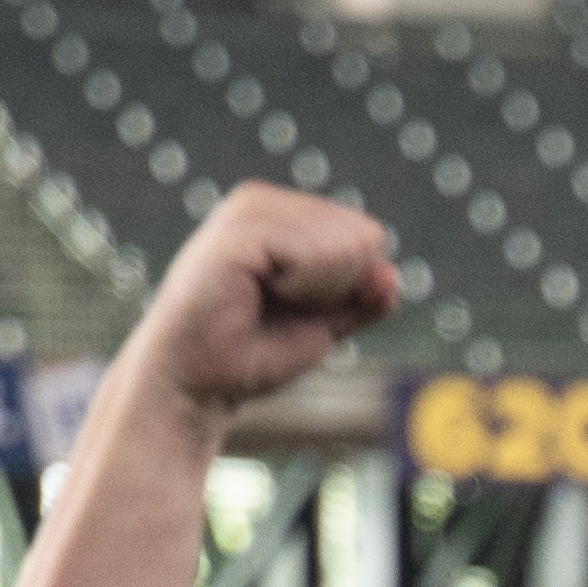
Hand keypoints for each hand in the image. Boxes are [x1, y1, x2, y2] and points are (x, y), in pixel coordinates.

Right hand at [132, 186, 401, 421]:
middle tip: (278, 309)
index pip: (367, 235)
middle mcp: (265, 201)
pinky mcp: (240, 229)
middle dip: (336, 288)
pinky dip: (303, 289)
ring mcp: (250, 209)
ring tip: (263, 302)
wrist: (194, 385)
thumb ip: (360, 299)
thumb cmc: (248, 354)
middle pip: (364, 236)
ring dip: (317, 292)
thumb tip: (393, 276)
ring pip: (345, 244)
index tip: (296, 308)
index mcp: (283, 213)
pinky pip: (315, 254)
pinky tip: (259, 295)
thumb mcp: (321, 325)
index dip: (348, 287)